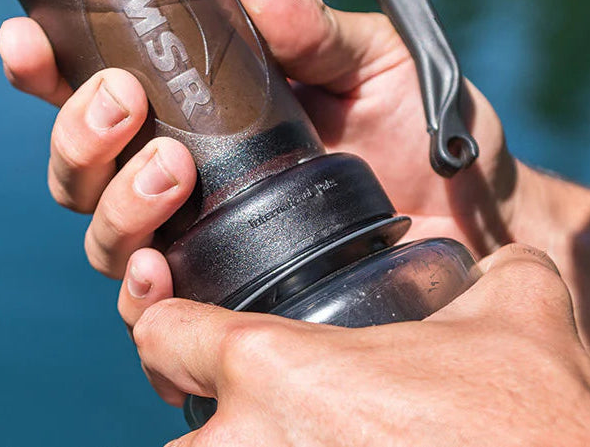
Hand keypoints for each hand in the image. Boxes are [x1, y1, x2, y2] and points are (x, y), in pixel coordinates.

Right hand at [0, 0, 521, 290]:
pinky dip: (143, 294)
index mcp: (194, 111)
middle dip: (78, 134)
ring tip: (172, 169)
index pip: (93, 90)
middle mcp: (179, 177)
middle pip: (80, 170)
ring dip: (117, 204)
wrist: (473, 211)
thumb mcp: (364, 59)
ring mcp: (196, 243)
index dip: (44, 69)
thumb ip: (305, 22)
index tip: (25, 38)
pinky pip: (152, 314)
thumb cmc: (411, 127)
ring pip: (103, 237)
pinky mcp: (225, 300)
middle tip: (123, 99)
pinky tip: (164, 271)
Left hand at [134, 244, 589, 443]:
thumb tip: (504, 262)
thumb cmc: (531, 426)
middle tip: (260, 418)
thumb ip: (495, 273)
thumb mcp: (516, 322)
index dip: (170, 326)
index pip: (159, 331)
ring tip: (297, 443)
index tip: (191, 336)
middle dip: (207, 424)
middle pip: (172, 433)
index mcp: (271, 367)